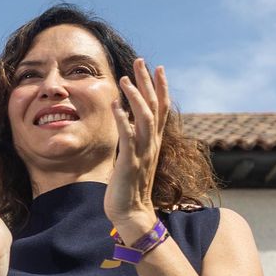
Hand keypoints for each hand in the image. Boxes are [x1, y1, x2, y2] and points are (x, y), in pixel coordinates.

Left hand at [104, 58, 168, 239]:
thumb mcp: (134, 157)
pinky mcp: (130, 162)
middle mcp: (151, 143)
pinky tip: (115, 104)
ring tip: (125, 78)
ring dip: (135, 96)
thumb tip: (127, 119)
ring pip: (144, 117)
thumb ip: (134, 138)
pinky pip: (128, 136)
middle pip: (155, 106)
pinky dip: (122, 118)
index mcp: (153, 141)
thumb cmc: (129, 187)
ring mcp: (142, 152)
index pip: (161, 108)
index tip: (157, 67)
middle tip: (141, 61)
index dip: (160, 86)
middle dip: (148, 82)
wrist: (132, 214)